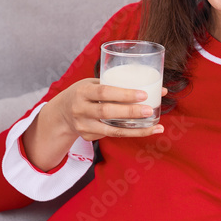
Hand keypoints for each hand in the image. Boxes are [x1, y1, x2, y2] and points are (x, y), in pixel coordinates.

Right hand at [21, 80, 167, 170]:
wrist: (61, 113)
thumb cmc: (85, 93)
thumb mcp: (93, 83)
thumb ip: (118, 85)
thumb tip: (159, 89)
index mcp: (82, 91)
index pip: (104, 92)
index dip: (124, 94)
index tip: (143, 94)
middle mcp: (80, 109)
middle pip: (107, 112)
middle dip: (130, 112)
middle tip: (149, 110)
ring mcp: (83, 125)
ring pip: (112, 130)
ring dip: (136, 130)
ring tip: (156, 127)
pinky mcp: (88, 136)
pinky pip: (112, 135)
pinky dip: (129, 133)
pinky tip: (145, 131)